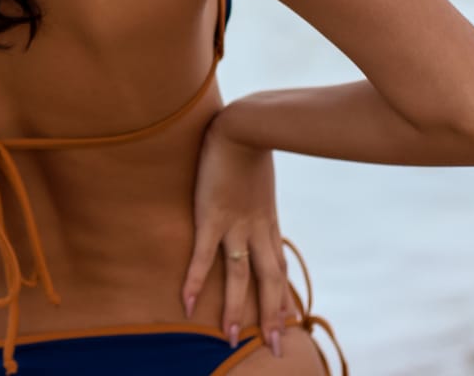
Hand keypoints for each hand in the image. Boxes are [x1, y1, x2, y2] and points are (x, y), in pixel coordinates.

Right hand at [182, 112, 289, 355]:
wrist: (243, 125)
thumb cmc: (249, 141)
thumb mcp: (259, 175)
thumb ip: (255, 189)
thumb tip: (253, 187)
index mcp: (267, 220)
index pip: (278, 266)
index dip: (282, 295)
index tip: (287, 321)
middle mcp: (256, 229)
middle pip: (268, 280)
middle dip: (271, 315)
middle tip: (274, 348)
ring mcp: (234, 224)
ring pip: (240, 275)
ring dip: (237, 309)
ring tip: (231, 338)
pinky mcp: (211, 215)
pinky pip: (203, 255)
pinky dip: (196, 280)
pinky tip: (187, 302)